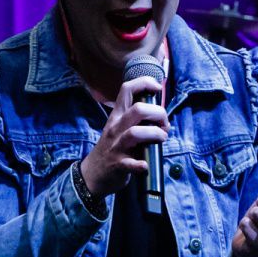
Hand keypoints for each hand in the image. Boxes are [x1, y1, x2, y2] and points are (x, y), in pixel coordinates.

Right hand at [79, 76, 167, 195]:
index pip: (127, 89)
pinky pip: (129, 164)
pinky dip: (139, 165)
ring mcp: (116, 146)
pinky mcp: (118, 165)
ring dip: (154, 134)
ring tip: (161, 138)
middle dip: (158, 113)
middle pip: (137, 110)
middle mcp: (116, 127)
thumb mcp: (121, 128)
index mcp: (118, 115)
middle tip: (164, 125)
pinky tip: (145, 165)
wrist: (93, 173)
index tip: (158, 88)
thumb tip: (163, 119)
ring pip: (134, 133)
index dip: (144, 83)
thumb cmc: (114, 147)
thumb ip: (139, 120)